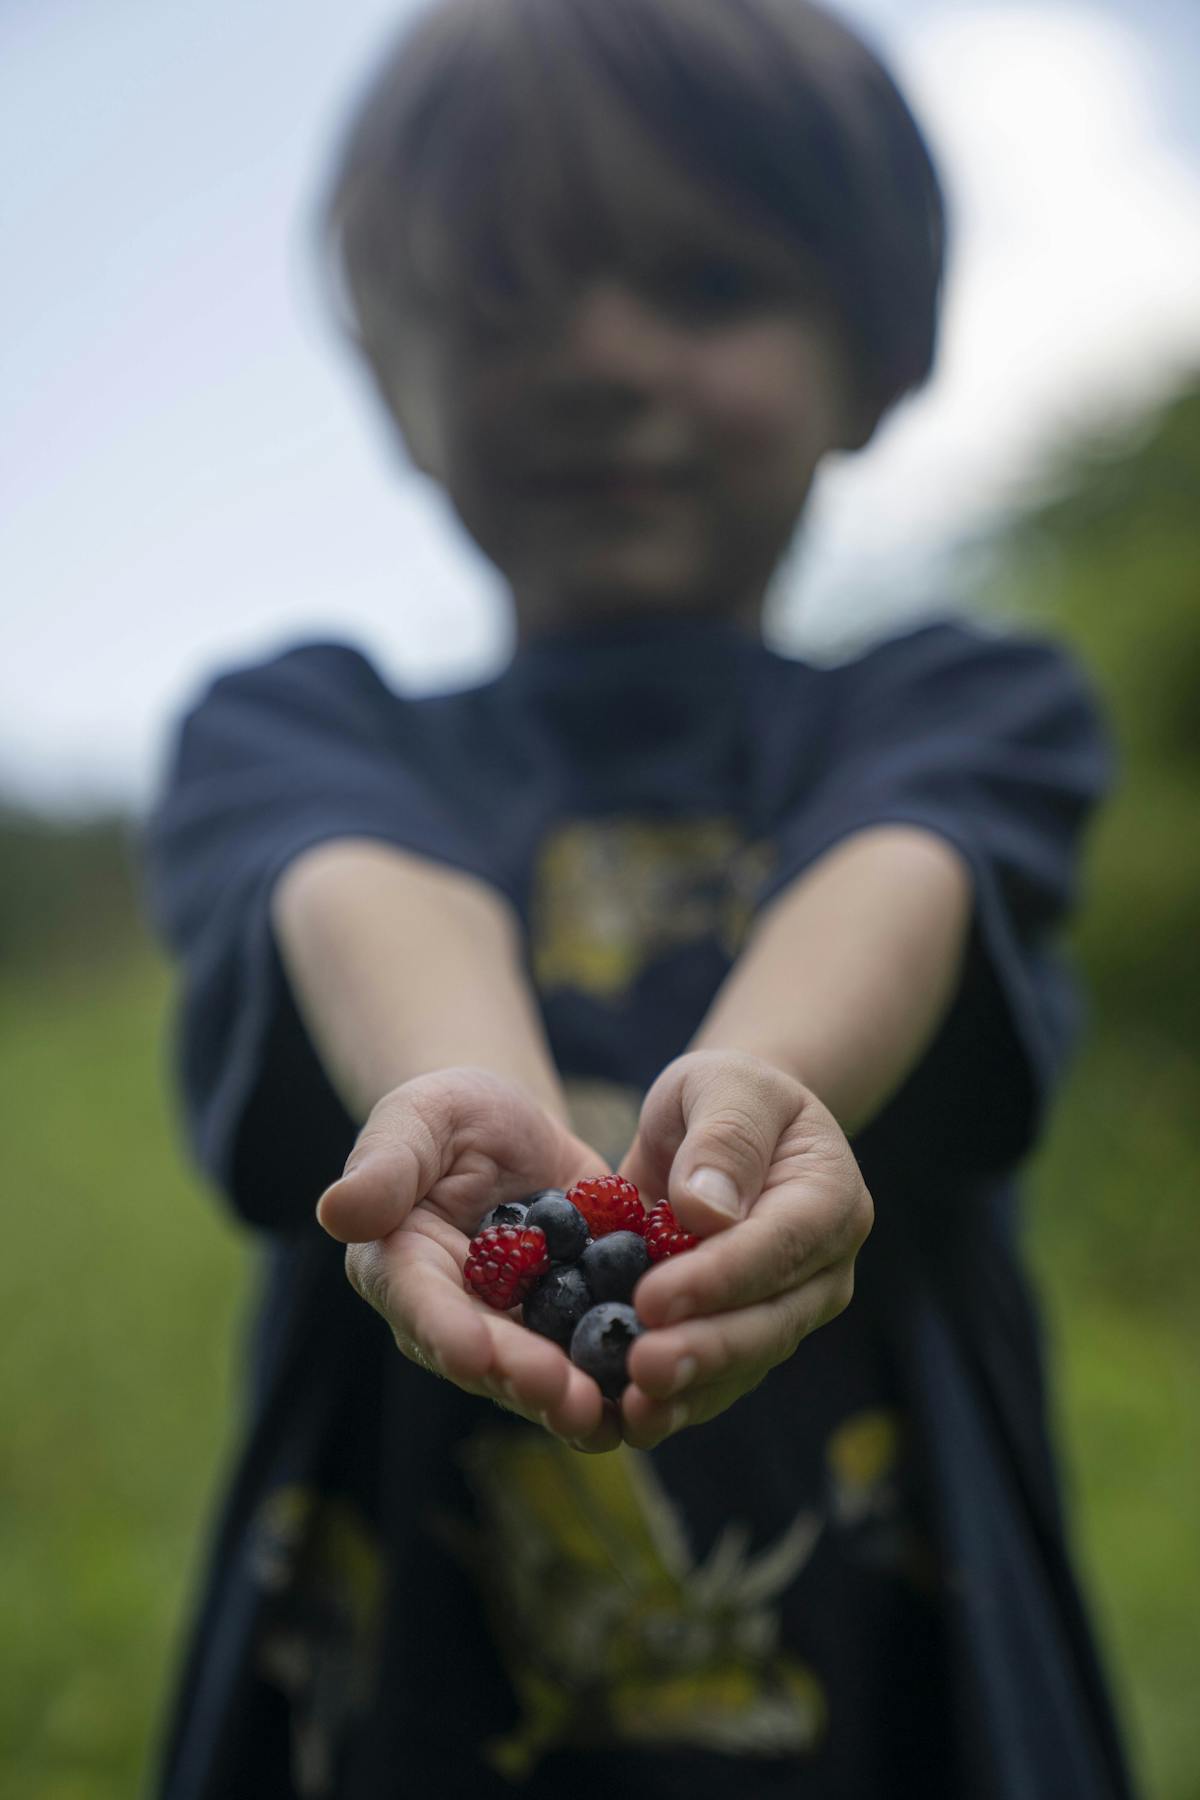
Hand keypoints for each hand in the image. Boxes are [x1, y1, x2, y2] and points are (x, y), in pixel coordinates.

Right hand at [315, 1067, 620, 1451]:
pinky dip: (629, 1377)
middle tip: (567, 1396)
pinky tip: (665, 1385)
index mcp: (402, 1268)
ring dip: (578, 1401)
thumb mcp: (421, 1118)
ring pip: (542, 1378)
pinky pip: (598, 1359)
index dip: (446, 1332)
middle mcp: (455, 1316)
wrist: (517, 1129)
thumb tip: (337, 1210)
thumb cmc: (452, 1116)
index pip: (420, 1306)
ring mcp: (516, 1331)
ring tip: (616, 1414)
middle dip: (525, 1380)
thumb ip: (386, 1163)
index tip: (474, 1352)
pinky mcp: (572, 1329)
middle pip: (487, 1359)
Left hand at [617, 1050, 873, 1449]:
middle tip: (642, 1369)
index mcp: (830, 1196)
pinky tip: (632, 1419)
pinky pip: (722, 1377)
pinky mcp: (751, 1334)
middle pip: (770, 1319)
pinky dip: (680, 1401)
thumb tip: (705, 1210)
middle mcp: (826, 1265)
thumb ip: (722, 1138)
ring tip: (634, 1410)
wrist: (727, 1125)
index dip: (718, 1278)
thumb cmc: (728, 1094)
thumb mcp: (723, 1084)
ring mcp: (793, 1307)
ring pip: (747, 1360)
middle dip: (705, 1349)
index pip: (780, 1246)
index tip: (653, 1297)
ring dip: (692, 1389)